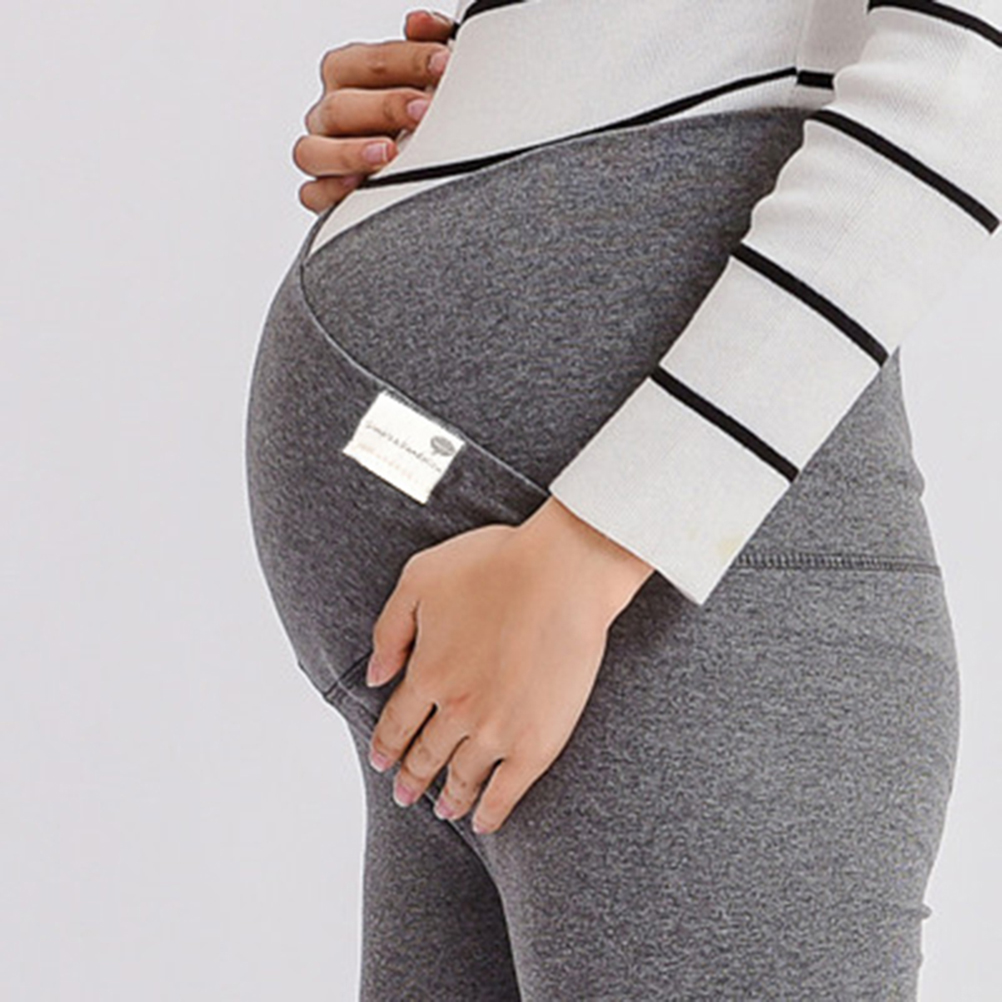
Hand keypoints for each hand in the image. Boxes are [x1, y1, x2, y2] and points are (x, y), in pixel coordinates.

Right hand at [291, 8, 453, 212]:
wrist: (421, 163)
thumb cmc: (416, 113)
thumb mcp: (427, 77)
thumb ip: (425, 45)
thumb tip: (420, 23)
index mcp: (347, 74)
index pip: (367, 61)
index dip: (407, 60)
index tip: (443, 64)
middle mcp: (329, 112)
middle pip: (340, 106)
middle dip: (385, 106)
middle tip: (425, 110)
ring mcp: (322, 153)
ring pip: (313, 151)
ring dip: (350, 152)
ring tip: (388, 153)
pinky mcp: (323, 193)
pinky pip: (313, 195)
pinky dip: (330, 192)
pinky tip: (358, 187)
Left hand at [365, 497, 654, 834]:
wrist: (563, 573)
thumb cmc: (496, 564)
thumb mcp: (419, 580)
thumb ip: (389, 630)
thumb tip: (374, 676)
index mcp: (426, 671)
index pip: (396, 722)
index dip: (386, 744)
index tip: (381, 760)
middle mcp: (456, 709)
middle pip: (426, 753)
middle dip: (410, 776)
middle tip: (403, 793)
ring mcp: (497, 730)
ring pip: (463, 776)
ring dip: (447, 797)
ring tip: (442, 810)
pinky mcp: (538, 741)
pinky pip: (508, 790)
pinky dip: (492, 810)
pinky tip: (483, 820)